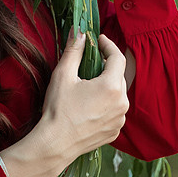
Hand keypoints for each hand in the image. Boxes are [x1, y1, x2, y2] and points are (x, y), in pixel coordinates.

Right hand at [0, 31, 128, 176]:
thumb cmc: (58, 109)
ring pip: (118, 93)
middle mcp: (122, 103)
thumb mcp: (63, 74)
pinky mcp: (115, 132)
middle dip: (106, 65)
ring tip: (88, 83)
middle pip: (118, 75)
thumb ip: (74, 50)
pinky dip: (106, 103)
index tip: (98, 39)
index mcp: (112, 87)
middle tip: (90, 60)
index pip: (118, 57)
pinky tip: (90, 103)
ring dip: (107, 85)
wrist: (55, 144)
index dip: (108, 45)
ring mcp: (120, 120)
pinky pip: (115, 110)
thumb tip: (80, 31)